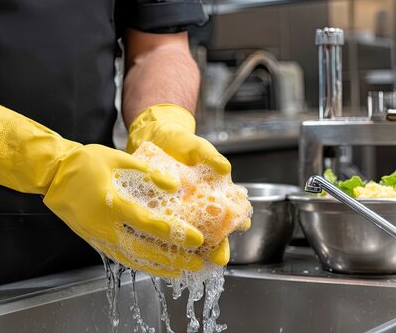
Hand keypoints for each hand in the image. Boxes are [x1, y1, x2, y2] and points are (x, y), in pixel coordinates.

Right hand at [43, 144, 205, 276]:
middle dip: (174, 259)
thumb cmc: (83, 163)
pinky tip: (156, 266)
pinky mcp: (94, 241)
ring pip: (132, 260)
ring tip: (182, 271)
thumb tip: (174, 184)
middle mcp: (104, 227)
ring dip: (159, 267)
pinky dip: (141, 264)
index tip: (197, 238)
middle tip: (198, 262)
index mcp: (110, 205)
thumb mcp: (116, 158)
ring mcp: (98, 237)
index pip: (148, 225)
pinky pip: (121, 257)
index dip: (174, 233)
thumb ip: (146, 171)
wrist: (52, 175)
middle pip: (144, 251)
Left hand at [126, 104, 232, 265]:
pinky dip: (165, 240)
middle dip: (217, 246)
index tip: (241, 226)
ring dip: (192, 249)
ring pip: (189, 237)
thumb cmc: (180, 142)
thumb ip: (209, 155)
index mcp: (216, 193)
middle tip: (217, 256)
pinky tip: (164, 247)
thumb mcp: (196, 146)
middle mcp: (200, 208)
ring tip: (192, 258)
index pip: (234, 212)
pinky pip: (164, 231)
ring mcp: (180, 213)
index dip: (239, 221)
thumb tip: (225, 169)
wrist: (153, 137)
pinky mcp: (158, 214)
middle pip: (213, 233)